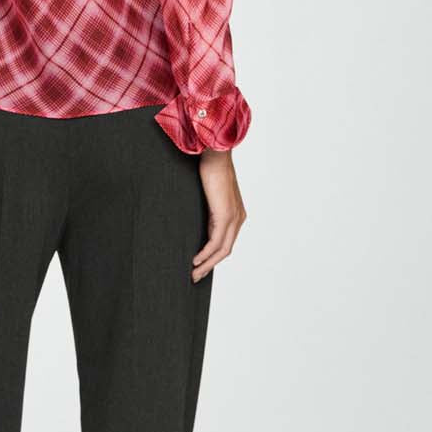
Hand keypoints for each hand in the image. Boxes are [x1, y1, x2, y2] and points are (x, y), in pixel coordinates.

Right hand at [192, 149, 246, 281]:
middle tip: (195, 277)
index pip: (225, 242)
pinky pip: (216, 242)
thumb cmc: (209, 169)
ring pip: (222, 250)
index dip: (213, 257)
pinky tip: (195, 261)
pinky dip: (206, 254)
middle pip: (225, 250)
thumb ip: (206, 208)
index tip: (200, 266)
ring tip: (193, 274)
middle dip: (210, 266)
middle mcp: (238, 218)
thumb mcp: (208, 194)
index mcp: (235, 213)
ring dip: (207, 264)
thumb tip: (194, 218)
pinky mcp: (225, 215)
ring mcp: (234, 217)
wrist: (215, 154)